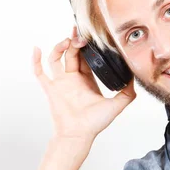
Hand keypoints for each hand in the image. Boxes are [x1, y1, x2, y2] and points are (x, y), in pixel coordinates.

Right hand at [32, 26, 135, 140]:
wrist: (78, 134)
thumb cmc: (94, 123)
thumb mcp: (116, 105)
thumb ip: (127, 93)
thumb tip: (134, 77)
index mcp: (87, 79)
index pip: (86, 56)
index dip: (88, 45)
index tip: (91, 35)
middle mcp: (73, 79)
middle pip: (71, 53)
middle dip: (75, 41)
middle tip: (80, 34)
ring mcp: (60, 83)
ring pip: (56, 58)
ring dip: (59, 47)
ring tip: (67, 41)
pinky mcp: (50, 89)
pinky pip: (39, 72)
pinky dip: (36, 60)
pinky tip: (37, 48)